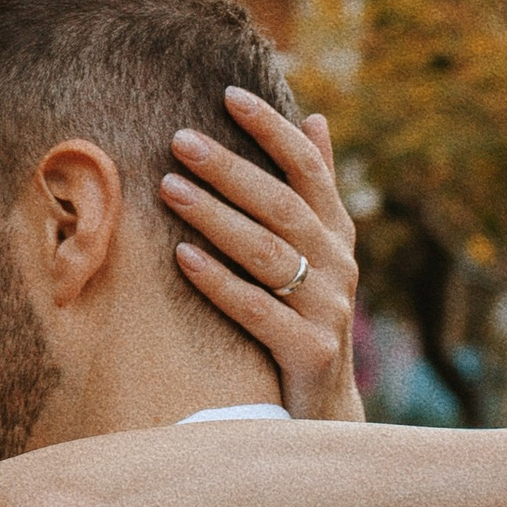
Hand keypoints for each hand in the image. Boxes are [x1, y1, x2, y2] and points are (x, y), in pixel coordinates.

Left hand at [163, 88, 362, 420]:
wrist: (322, 412)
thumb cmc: (306, 319)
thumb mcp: (317, 254)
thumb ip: (314, 191)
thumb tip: (316, 117)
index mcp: (336, 235)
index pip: (309, 170)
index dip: (273, 130)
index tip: (230, 94)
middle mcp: (338, 265)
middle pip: (282, 206)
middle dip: (232, 169)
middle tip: (181, 140)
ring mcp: (327, 310)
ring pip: (267, 253)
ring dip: (216, 217)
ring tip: (168, 188)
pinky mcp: (310, 352)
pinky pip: (257, 311)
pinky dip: (219, 281)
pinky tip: (182, 256)